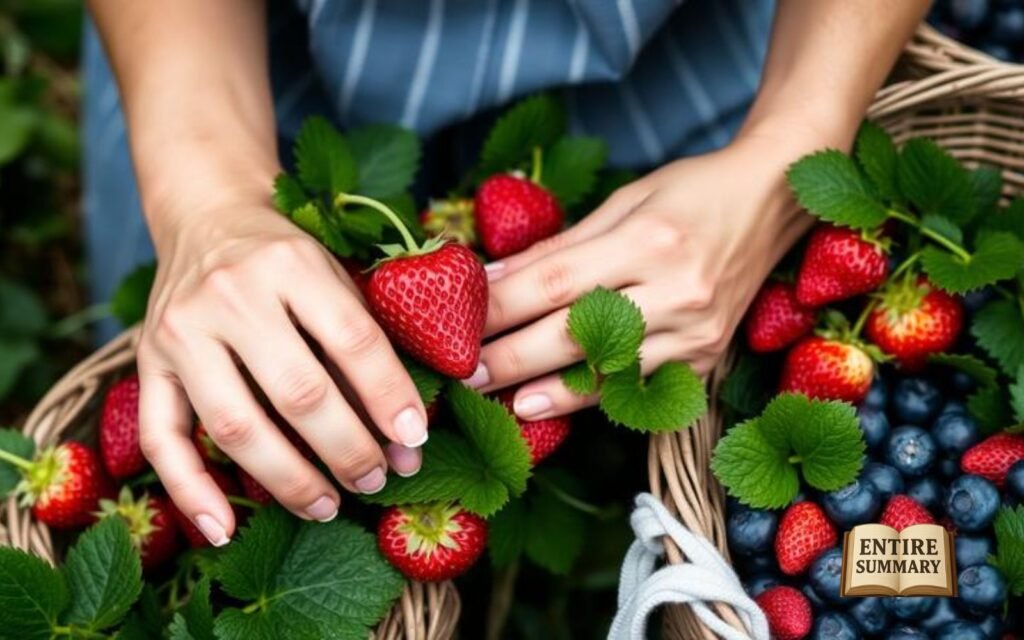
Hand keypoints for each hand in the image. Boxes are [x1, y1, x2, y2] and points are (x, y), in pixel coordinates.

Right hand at [137, 199, 426, 543]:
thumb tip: (407, 438)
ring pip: (236, 426)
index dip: (390, 396)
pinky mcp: (146, 362)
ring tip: (328, 506)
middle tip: (376, 480)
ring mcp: (180, 330)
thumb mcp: (334, 276)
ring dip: (289, 479)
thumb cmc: (288, 257)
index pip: (353, 340)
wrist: (208, 215)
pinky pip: (161, 439)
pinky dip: (190, 492)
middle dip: (347, 449)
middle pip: (298, 393)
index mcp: (292, 263)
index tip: (416, 440)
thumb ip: (368, 346)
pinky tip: (224, 530)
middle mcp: (231, 294)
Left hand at [469, 131, 821, 419]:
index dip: (500, 308)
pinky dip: (594, 398)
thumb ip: (559, 246)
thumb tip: (492, 279)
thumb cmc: (691, 193)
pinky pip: (641, 386)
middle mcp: (677, 289)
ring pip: (609, 372)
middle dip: (511, 358)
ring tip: (501, 402)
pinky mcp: (709, 358)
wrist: (772, 202)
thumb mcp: (624, 201)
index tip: (455, 324)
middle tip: (462, 376)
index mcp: (649, 239)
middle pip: (575, 333)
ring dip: (548, 390)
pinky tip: (554, 405)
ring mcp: (698, 331)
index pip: (555, 282)